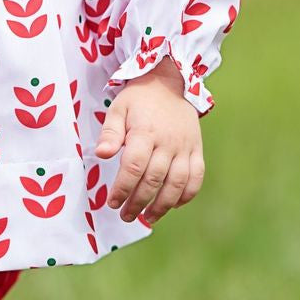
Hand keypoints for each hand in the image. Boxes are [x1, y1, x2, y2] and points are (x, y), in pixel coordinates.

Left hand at [94, 56, 204, 223]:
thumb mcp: (119, 108)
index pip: (134, 166)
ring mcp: (185, 146)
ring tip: (148, 218)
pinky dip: (187, 194)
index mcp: (145, 132)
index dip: (123, 188)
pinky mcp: (196, 149)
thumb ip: (110, 132)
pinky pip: (196, 177)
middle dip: (138, 202)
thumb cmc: (139, 99)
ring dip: (163, 205)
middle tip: (125, 215)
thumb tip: (102, 154)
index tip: (113, 202)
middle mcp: (168, 142)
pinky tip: (173, 205)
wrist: (170, 82)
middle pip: (154, 179)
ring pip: (177, 183)